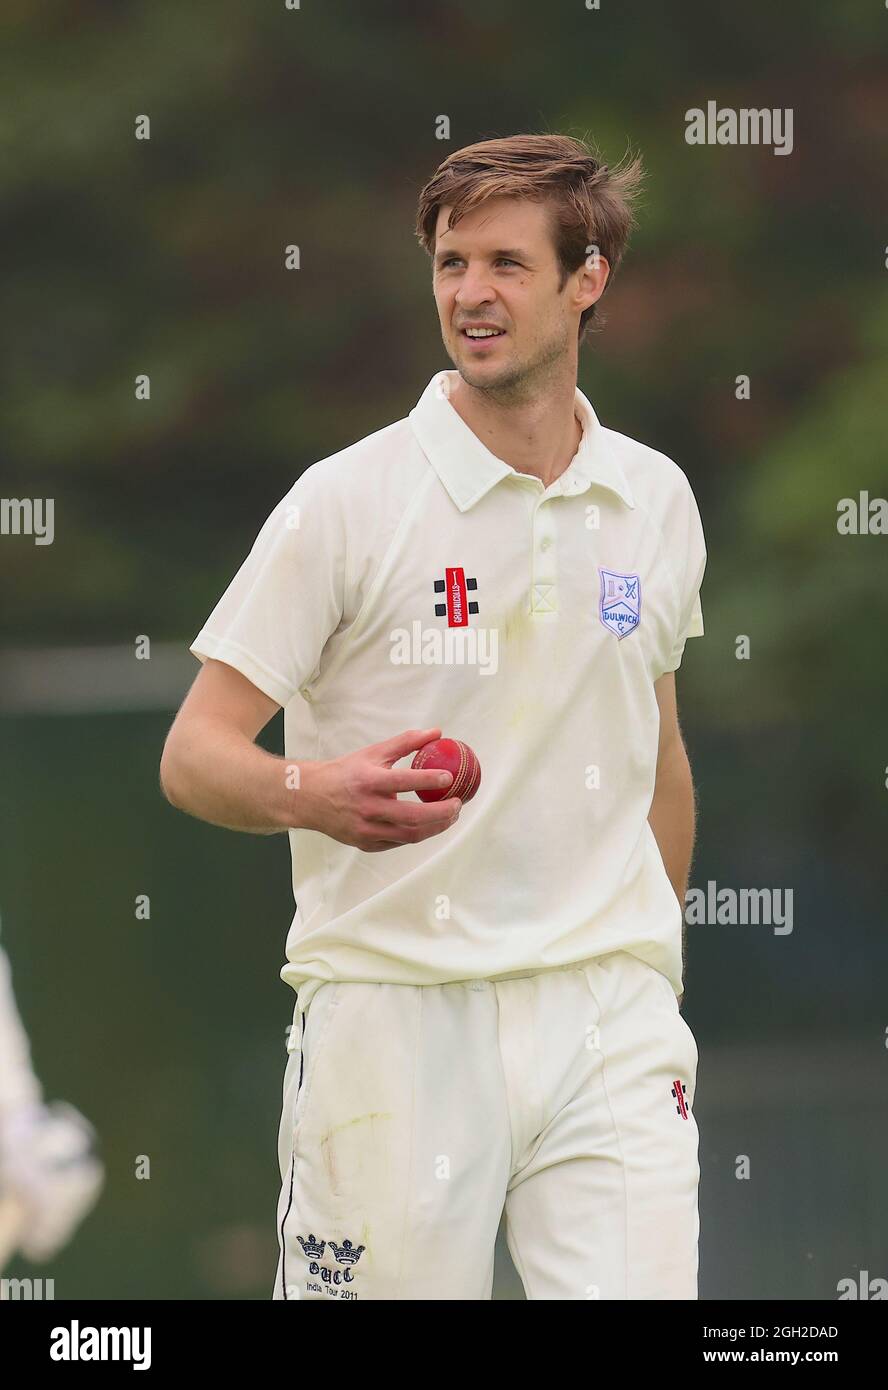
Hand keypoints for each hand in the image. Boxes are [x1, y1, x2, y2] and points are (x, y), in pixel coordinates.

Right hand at [296, 728, 461, 850]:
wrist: (311, 798)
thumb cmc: (346, 773)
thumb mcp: (373, 752)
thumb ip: (406, 742)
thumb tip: (436, 732)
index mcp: (368, 782)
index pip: (403, 781)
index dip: (428, 780)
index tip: (449, 778)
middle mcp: (367, 808)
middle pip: (412, 816)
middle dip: (441, 813)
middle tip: (458, 804)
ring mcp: (366, 829)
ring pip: (409, 834)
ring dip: (435, 827)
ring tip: (451, 817)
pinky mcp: (366, 843)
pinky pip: (398, 842)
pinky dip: (417, 834)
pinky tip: (430, 825)